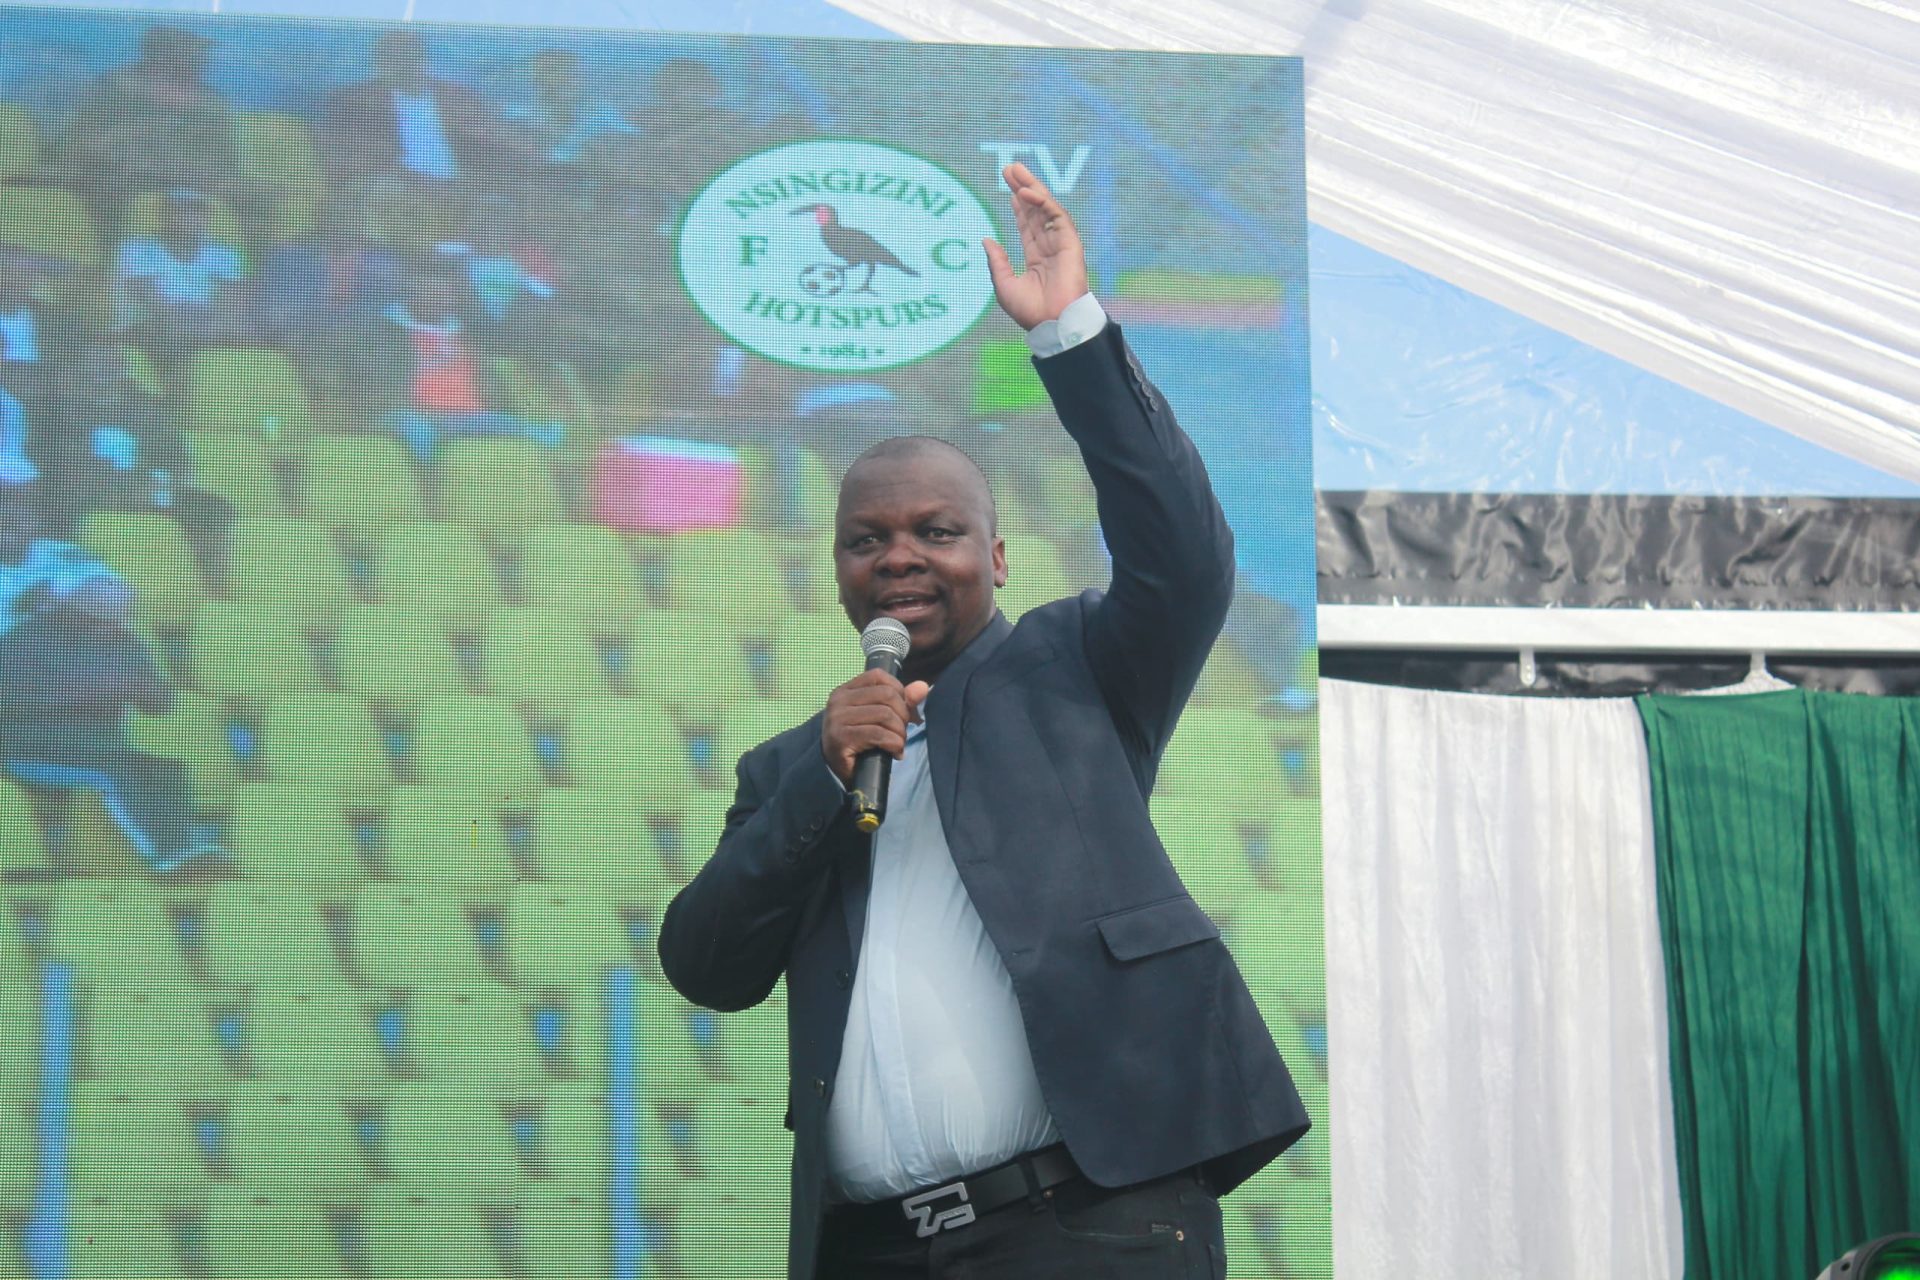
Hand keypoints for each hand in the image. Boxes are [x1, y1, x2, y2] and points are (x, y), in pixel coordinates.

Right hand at [821, 669, 931, 786]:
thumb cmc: (861, 742)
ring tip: (899, 744)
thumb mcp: (880, 717)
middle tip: (903, 732)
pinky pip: (878, 734)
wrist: (840, 773)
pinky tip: (895, 752)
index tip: (903, 711)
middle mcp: (838, 701)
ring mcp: (837, 719)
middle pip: (886, 694)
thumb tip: (923, 686)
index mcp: (845, 690)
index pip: (878, 676)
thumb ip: (901, 700)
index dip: (898, 691)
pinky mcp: (841, 738)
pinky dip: (894, 743)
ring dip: (899, 732)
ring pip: (884, 714)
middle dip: (903, 714)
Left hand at [982, 161, 1088, 330]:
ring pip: (1046, 208)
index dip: (1017, 205)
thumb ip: (997, 261)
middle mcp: (1049, 248)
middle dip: (1023, 188)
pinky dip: (1042, 202)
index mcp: (1036, 258)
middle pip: (1035, 211)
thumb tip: (986, 239)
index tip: (1008, 186)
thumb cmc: (1030, 311)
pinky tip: (1026, 192)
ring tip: (1016, 171)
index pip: (1027, 225)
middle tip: (1009, 168)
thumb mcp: (1004, 284)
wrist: (1052, 323)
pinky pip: (1056, 216)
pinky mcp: (1071, 243)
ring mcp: (1061, 244)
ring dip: (1031, 187)